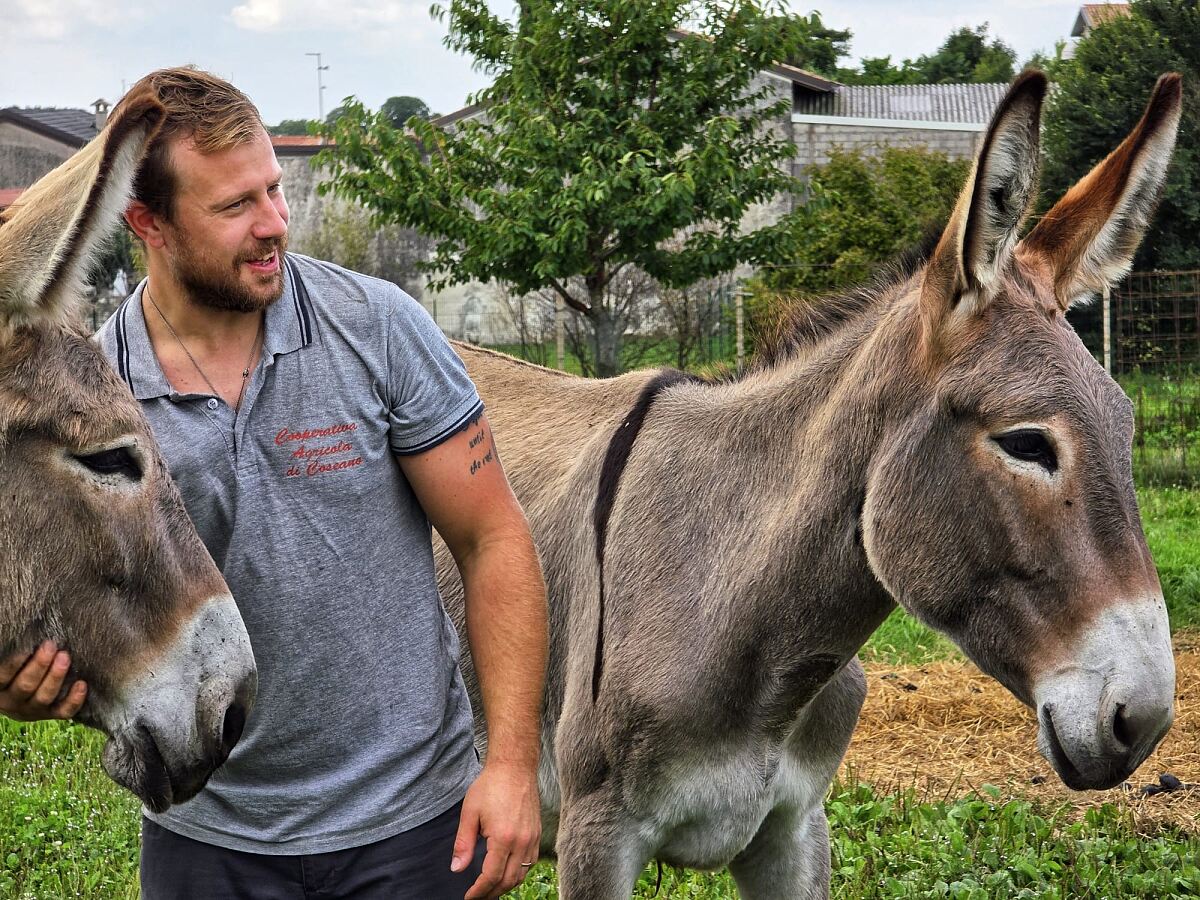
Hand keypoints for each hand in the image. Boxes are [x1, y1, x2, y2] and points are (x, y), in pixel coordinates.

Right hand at [0, 642, 86, 721]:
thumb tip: (23, 636)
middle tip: (50, 645)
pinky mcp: (50, 714)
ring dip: (55, 677)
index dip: (14, 663)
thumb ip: (14, 653)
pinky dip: (74, 700)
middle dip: (39, 665)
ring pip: (44, 697)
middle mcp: (12, 702)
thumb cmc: (17, 669)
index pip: (3, 676)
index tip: (26, 647)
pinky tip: (82, 684)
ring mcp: (31, 710)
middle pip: (25, 686)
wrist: (20, 698)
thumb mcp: (8, 662)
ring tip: (65, 657)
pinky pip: (63, 712)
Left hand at [452, 759, 540, 898]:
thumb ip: (463, 844)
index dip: (479, 891)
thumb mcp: (470, 813)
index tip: (469, 897)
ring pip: (521, 875)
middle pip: (508, 881)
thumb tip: (457, 868)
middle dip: (491, 893)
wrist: (515, 767)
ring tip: (490, 889)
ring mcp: (532, 838)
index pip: (491, 876)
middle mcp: (522, 841)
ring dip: (505, 885)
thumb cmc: (491, 786)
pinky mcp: (537, 834)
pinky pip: (530, 863)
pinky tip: (507, 872)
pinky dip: (518, 873)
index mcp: (503, 837)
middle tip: (477, 897)